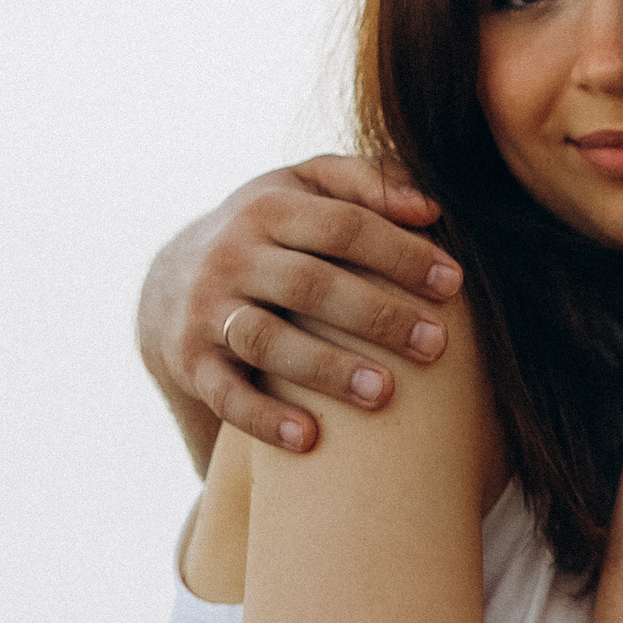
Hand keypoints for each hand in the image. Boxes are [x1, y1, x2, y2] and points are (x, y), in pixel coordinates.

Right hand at [141, 156, 462, 455]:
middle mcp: (232, 257)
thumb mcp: (306, 187)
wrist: (169, 283)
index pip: (343, 226)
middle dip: (377, 316)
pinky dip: (264, 419)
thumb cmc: (271, 233)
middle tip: (435, 345)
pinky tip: (310, 440)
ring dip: (327, 369)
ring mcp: (208, 311)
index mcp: (269, 208)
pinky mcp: (192, 362)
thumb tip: (429, 206)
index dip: (399, 253)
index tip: (453, 283)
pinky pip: (226, 394)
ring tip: (384, 394)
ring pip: (267, 340)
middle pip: (310, 285)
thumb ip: (367, 182)